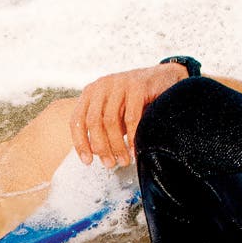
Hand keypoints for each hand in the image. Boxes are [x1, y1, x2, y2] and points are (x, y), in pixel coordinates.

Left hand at [70, 63, 186, 165]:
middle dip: (101, 147)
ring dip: (117, 145)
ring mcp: (119, 83)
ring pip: (111, 121)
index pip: (77, 120)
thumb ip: (102, 128)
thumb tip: (94, 151)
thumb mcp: (115, 113)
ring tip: (124, 160)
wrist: (165, 79)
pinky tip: (135, 149)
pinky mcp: (137, 86)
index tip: (87, 160)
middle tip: (110, 163)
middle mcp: (102, 85)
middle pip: (93, 121)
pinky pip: (131, 117)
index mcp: (91, 92)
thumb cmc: (137, 100)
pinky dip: (132, 137)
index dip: (80, 143)